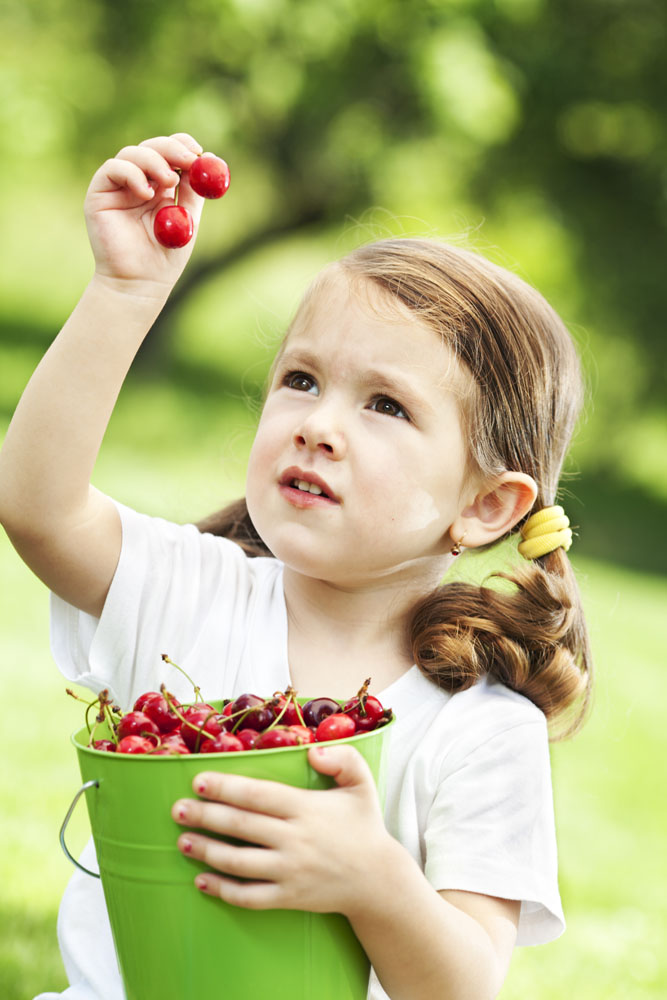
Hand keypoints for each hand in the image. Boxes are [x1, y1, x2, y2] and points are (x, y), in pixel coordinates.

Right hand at [84, 133, 205, 292]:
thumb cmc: (164, 258)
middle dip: (172, 149)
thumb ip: (193, 191)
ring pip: (132, 153)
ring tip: (168, 183)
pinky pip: (113, 168)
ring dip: (154, 161)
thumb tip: (209, 160)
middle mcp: (138, 181)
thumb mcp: (187, 220)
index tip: (199, 152)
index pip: (170, 152)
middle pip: (152, 147)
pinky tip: (146, 194)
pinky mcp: (99, 193)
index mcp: (160, 186)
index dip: (183, 145)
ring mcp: (118, 186)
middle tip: (188, 159)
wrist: (140, 283)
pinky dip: (132, 174)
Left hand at [172, 744, 394, 915]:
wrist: (378, 880)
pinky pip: (250, 897)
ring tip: (182, 841)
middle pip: (241, 826)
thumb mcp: (362, 783)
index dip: (226, 787)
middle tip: (177, 809)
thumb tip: (312, 750)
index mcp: (307, 808)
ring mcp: (290, 872)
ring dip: (207, 851)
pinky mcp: (289, 898)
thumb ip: (342, 758)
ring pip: (239, 862)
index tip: (199, 780)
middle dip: (205, 816)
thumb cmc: (364, 826)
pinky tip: (202, 880)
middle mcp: (295, 840)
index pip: (258, 795)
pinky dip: (223, 891)